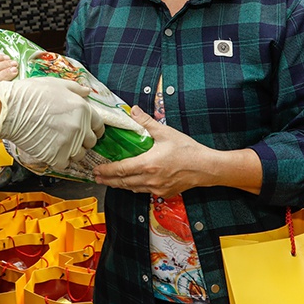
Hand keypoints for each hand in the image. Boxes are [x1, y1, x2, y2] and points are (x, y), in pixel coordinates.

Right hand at [0, 77, 104, 170]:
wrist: (10, 110)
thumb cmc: (30, 94)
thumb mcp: (56, 83)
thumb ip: (75, 88)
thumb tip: (87, 91)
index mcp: (83, 109)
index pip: (99, 126)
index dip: (93, 129)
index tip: (87, 131)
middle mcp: (79, 127)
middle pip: (91, 142)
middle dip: (83, 140)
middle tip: (69, 137)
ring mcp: (69, 144)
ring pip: (79, 155)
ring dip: (72, 152)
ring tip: (59, 145)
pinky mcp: (56, 156)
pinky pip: (65, 164)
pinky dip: (60, 160)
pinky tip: (51, 152)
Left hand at [93, 107, 217, 197]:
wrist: (207, 168)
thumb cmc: (188, 150)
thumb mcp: (166, 132)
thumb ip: (146, 122)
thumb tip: (133, 110)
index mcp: (148, 164)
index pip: (121, 169)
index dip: (106, 170)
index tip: (96, 169)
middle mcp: (150, 179)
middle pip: (123, 182)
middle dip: (108, 180)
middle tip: (97, 177)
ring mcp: (157, 188)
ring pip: (133, 189)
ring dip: (120, 185)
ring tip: (110, 181)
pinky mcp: (164, 193)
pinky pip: (144, 192)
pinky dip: (135, 188)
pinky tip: (132, 184)